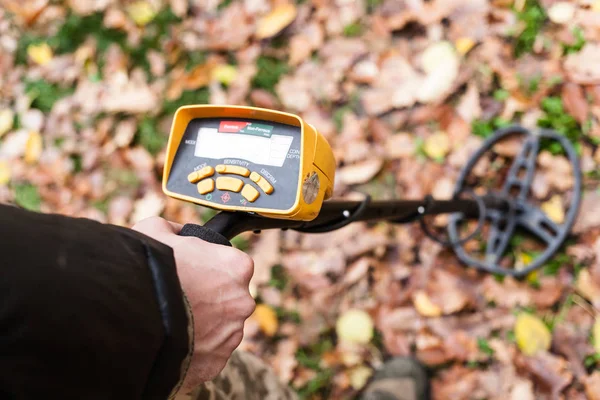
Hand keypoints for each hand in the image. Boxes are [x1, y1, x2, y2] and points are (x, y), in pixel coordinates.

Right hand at [132, 217, 254, 391]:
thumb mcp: (154, 231)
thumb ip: (173, 228)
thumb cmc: (147, 271)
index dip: (208, 265)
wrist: (132, 320)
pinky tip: (172, 340)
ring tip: (172, 320)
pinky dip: (193, 348)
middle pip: (227, 297)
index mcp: (236, 267)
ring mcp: (231, 335)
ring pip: (219, 327)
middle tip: (180, 296)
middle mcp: (242, 301)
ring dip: (201, 324)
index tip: (192, 269)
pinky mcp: (216, 362)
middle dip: (208, 297)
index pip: (231, 264)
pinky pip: (207, 353)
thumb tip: (177, 231)